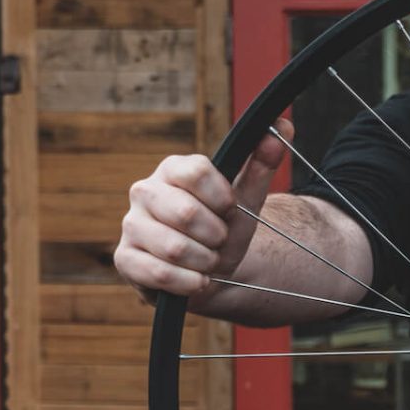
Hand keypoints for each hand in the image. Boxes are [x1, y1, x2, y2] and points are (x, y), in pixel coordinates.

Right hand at [114, 118, 292, 301]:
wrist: (210, 271)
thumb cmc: (223, 229)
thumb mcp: (245, 201)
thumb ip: (262, 166)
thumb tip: (283, 126)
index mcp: (173, 169)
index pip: (196, 171)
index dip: (222, 197)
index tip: (230, 209)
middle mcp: (145, 191)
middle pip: (186, 213)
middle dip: (216, 235)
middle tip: (219, 240)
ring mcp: (131, 225)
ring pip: (175, 248)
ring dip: (206, 261)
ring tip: (208, 260)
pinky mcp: (125, 259)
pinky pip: (160, 274)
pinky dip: (190, 282)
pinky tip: (198, 279)